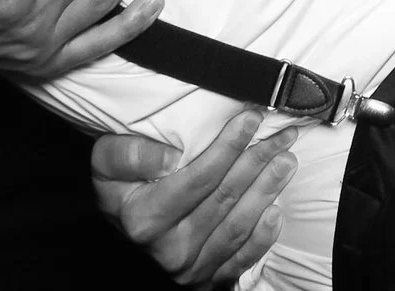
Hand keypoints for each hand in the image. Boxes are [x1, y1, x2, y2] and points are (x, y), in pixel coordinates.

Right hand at [92, 113, 296, 286]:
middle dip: (257, 162)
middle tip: (282, 135)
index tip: (251, 119)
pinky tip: (277, 211)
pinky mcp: (207, 278)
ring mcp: (189, 266)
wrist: (123, 220)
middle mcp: (167, 248)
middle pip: (223, 199)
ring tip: (287, 160)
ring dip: (267, 191)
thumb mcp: (107, 160)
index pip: (197, 179)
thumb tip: (169, 159)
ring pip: (237, 226)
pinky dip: (263, 237)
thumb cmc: (121, 184)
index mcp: (143, 218)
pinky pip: (241, 259)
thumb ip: (129, 155)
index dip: (227, 148)